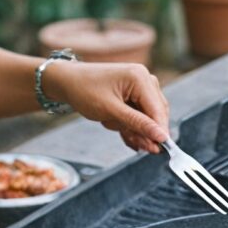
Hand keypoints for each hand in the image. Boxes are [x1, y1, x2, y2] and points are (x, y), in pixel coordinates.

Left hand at [45, 61, 169, 153]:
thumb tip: (161, 137)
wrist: (66, 81)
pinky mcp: (134, 94)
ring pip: (147, 117)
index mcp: (140, 78)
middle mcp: (144, 79)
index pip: (158, 110)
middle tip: (133, 143)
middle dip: (143, 130)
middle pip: (156, 114)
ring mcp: (140, 86)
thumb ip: (138, 124)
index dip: (160, 131)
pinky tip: (121, 131)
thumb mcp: (111, 111)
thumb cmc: (84, 90)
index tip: (160, 150)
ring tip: (112, 124)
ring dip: (133, 128)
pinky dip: (129, 125)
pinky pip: (139, 115)